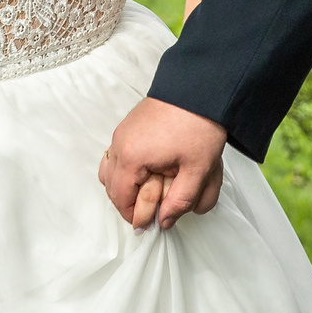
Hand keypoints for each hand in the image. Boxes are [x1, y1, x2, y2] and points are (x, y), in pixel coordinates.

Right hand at [101, 97, 226, 231]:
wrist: (201, 88)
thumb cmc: (199, 125)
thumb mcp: (197, 170)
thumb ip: (181, 201)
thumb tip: (164, 221)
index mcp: (131, 157)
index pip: (120, 198)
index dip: (134, 216)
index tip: (150, 225)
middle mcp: (120, 144)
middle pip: (110, 185)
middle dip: (127, 202)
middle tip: (149, 212)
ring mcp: (123, 132)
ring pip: (110, 169)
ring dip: (124, 184)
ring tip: (147, 192)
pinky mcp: (130, 124)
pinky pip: (118, 154)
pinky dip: (126, 168)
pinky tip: (148, 171)